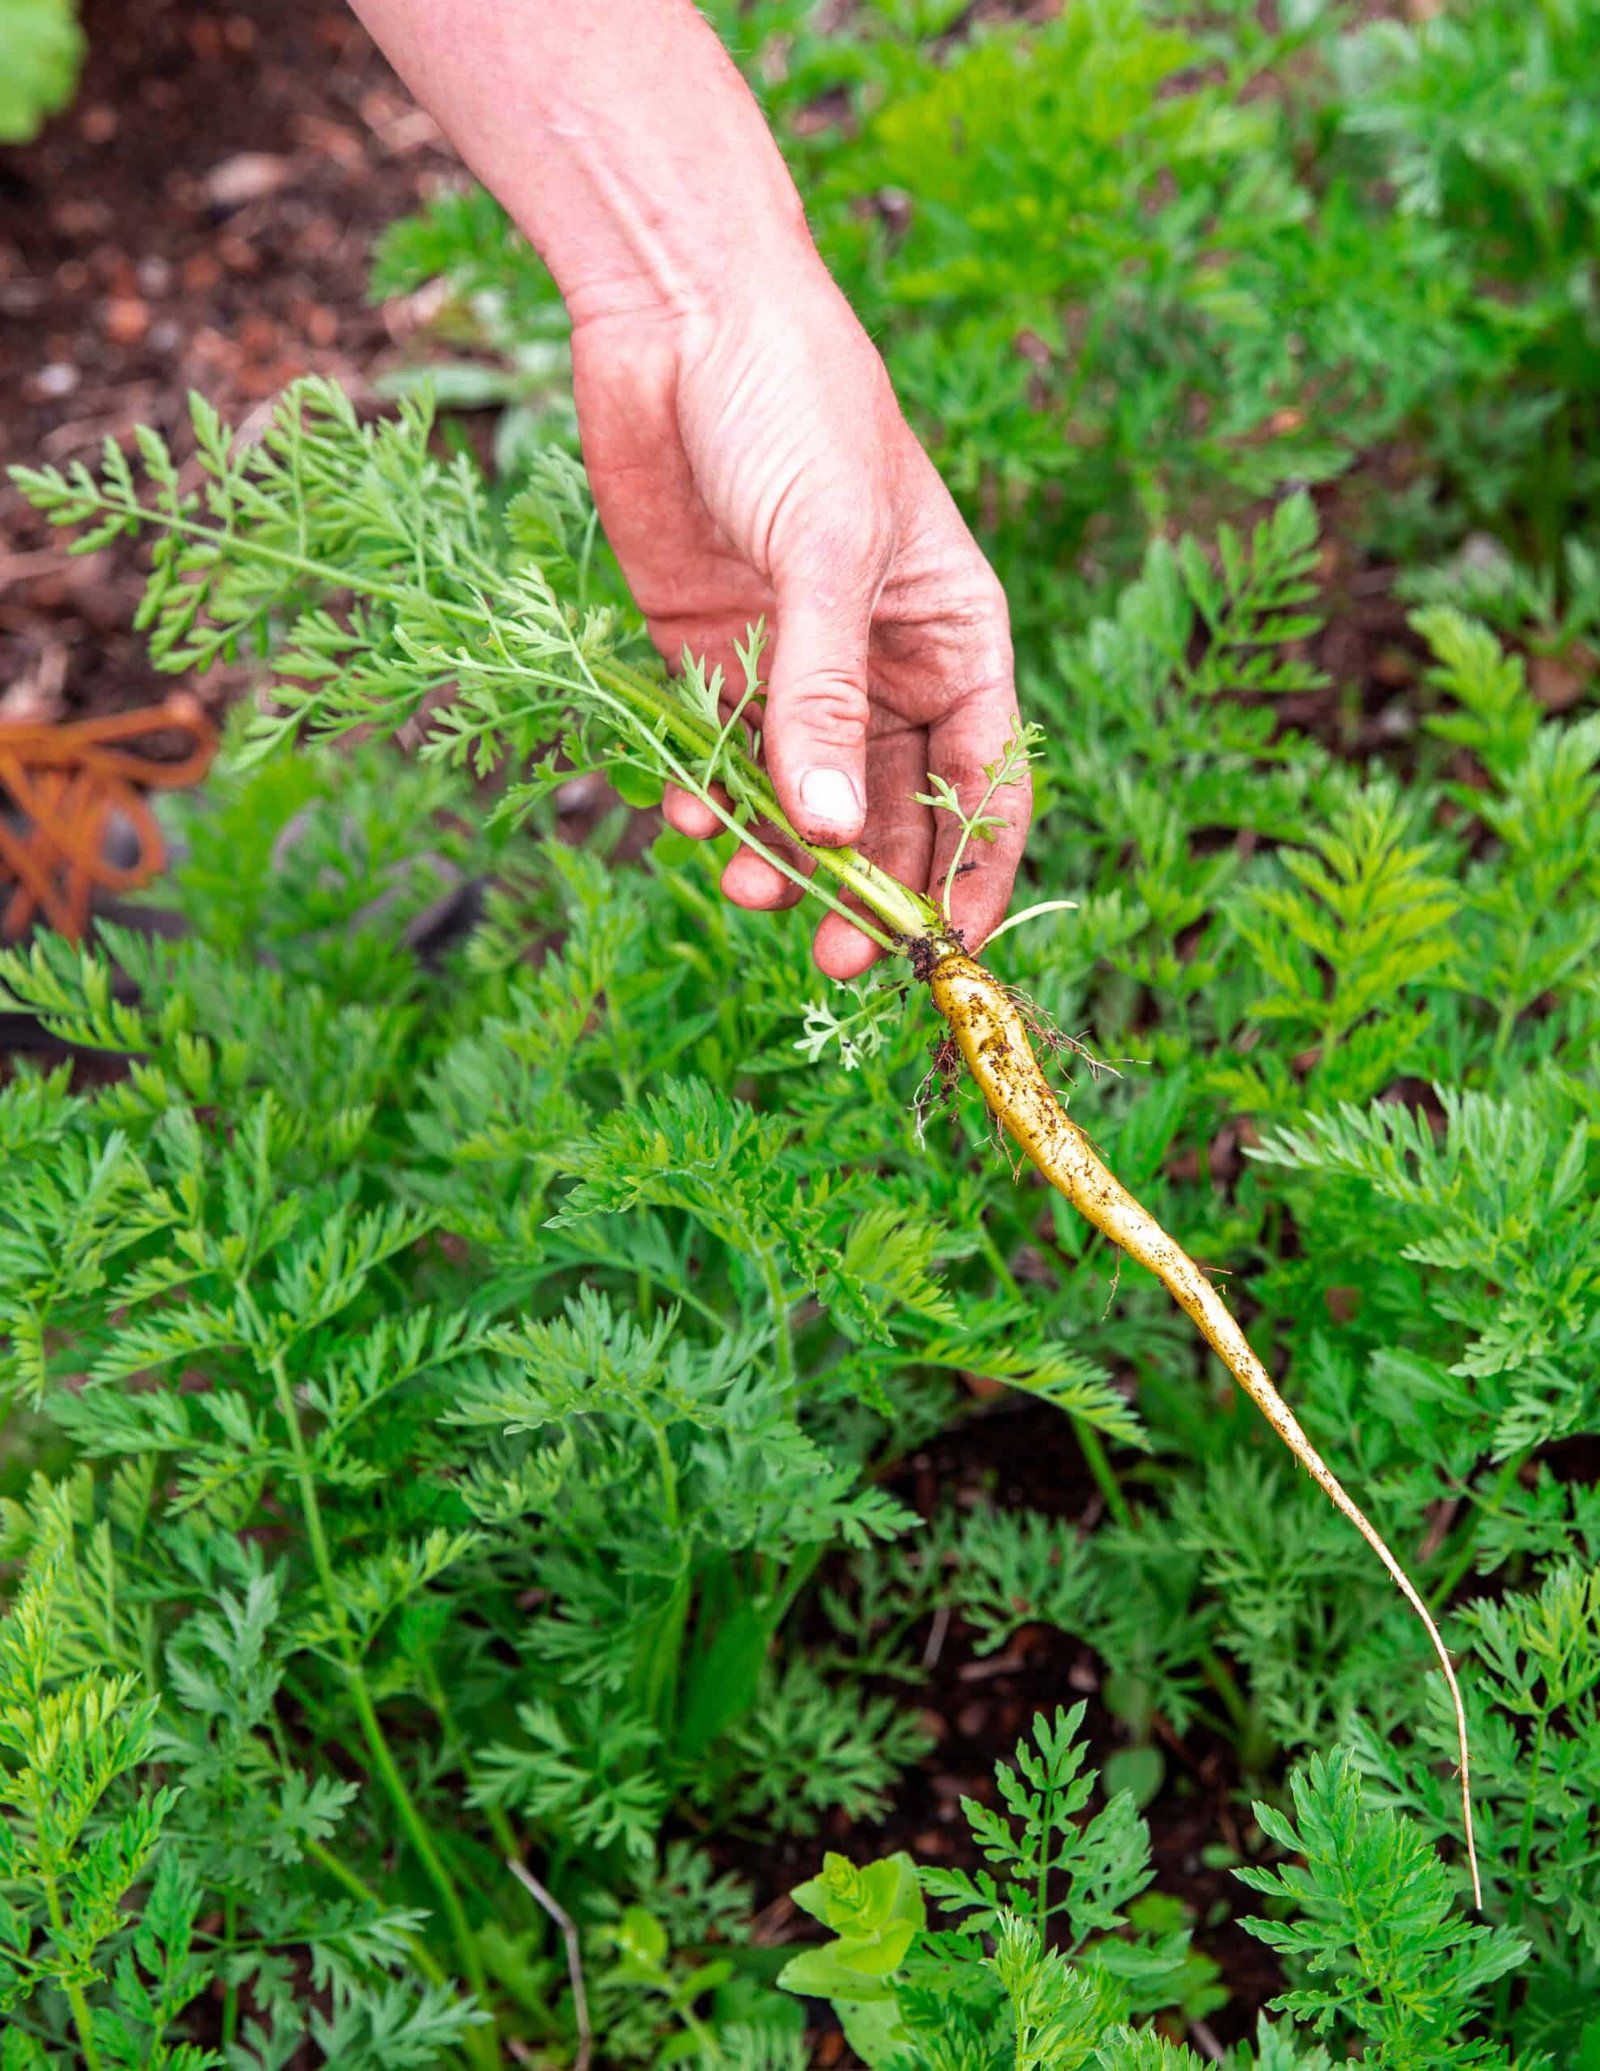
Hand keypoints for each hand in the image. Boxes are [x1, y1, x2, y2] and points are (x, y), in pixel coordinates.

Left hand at [570, 262, 1029, 979]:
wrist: (676, 310)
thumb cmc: (793, 406)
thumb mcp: (825, 553)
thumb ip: (822, 699)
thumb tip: (827, 838)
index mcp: (951, 634)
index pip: (986, 779)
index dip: (973, 871)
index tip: (946, 954)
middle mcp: (877, 662)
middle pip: (887, 807)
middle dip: (864, 885)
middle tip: (834, 957)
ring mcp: (789, 662)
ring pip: (795, 796)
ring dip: (775, 854)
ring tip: (743, 891)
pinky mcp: (705, 652)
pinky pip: (713, 753)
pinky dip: (701, 793)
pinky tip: (683, 815)